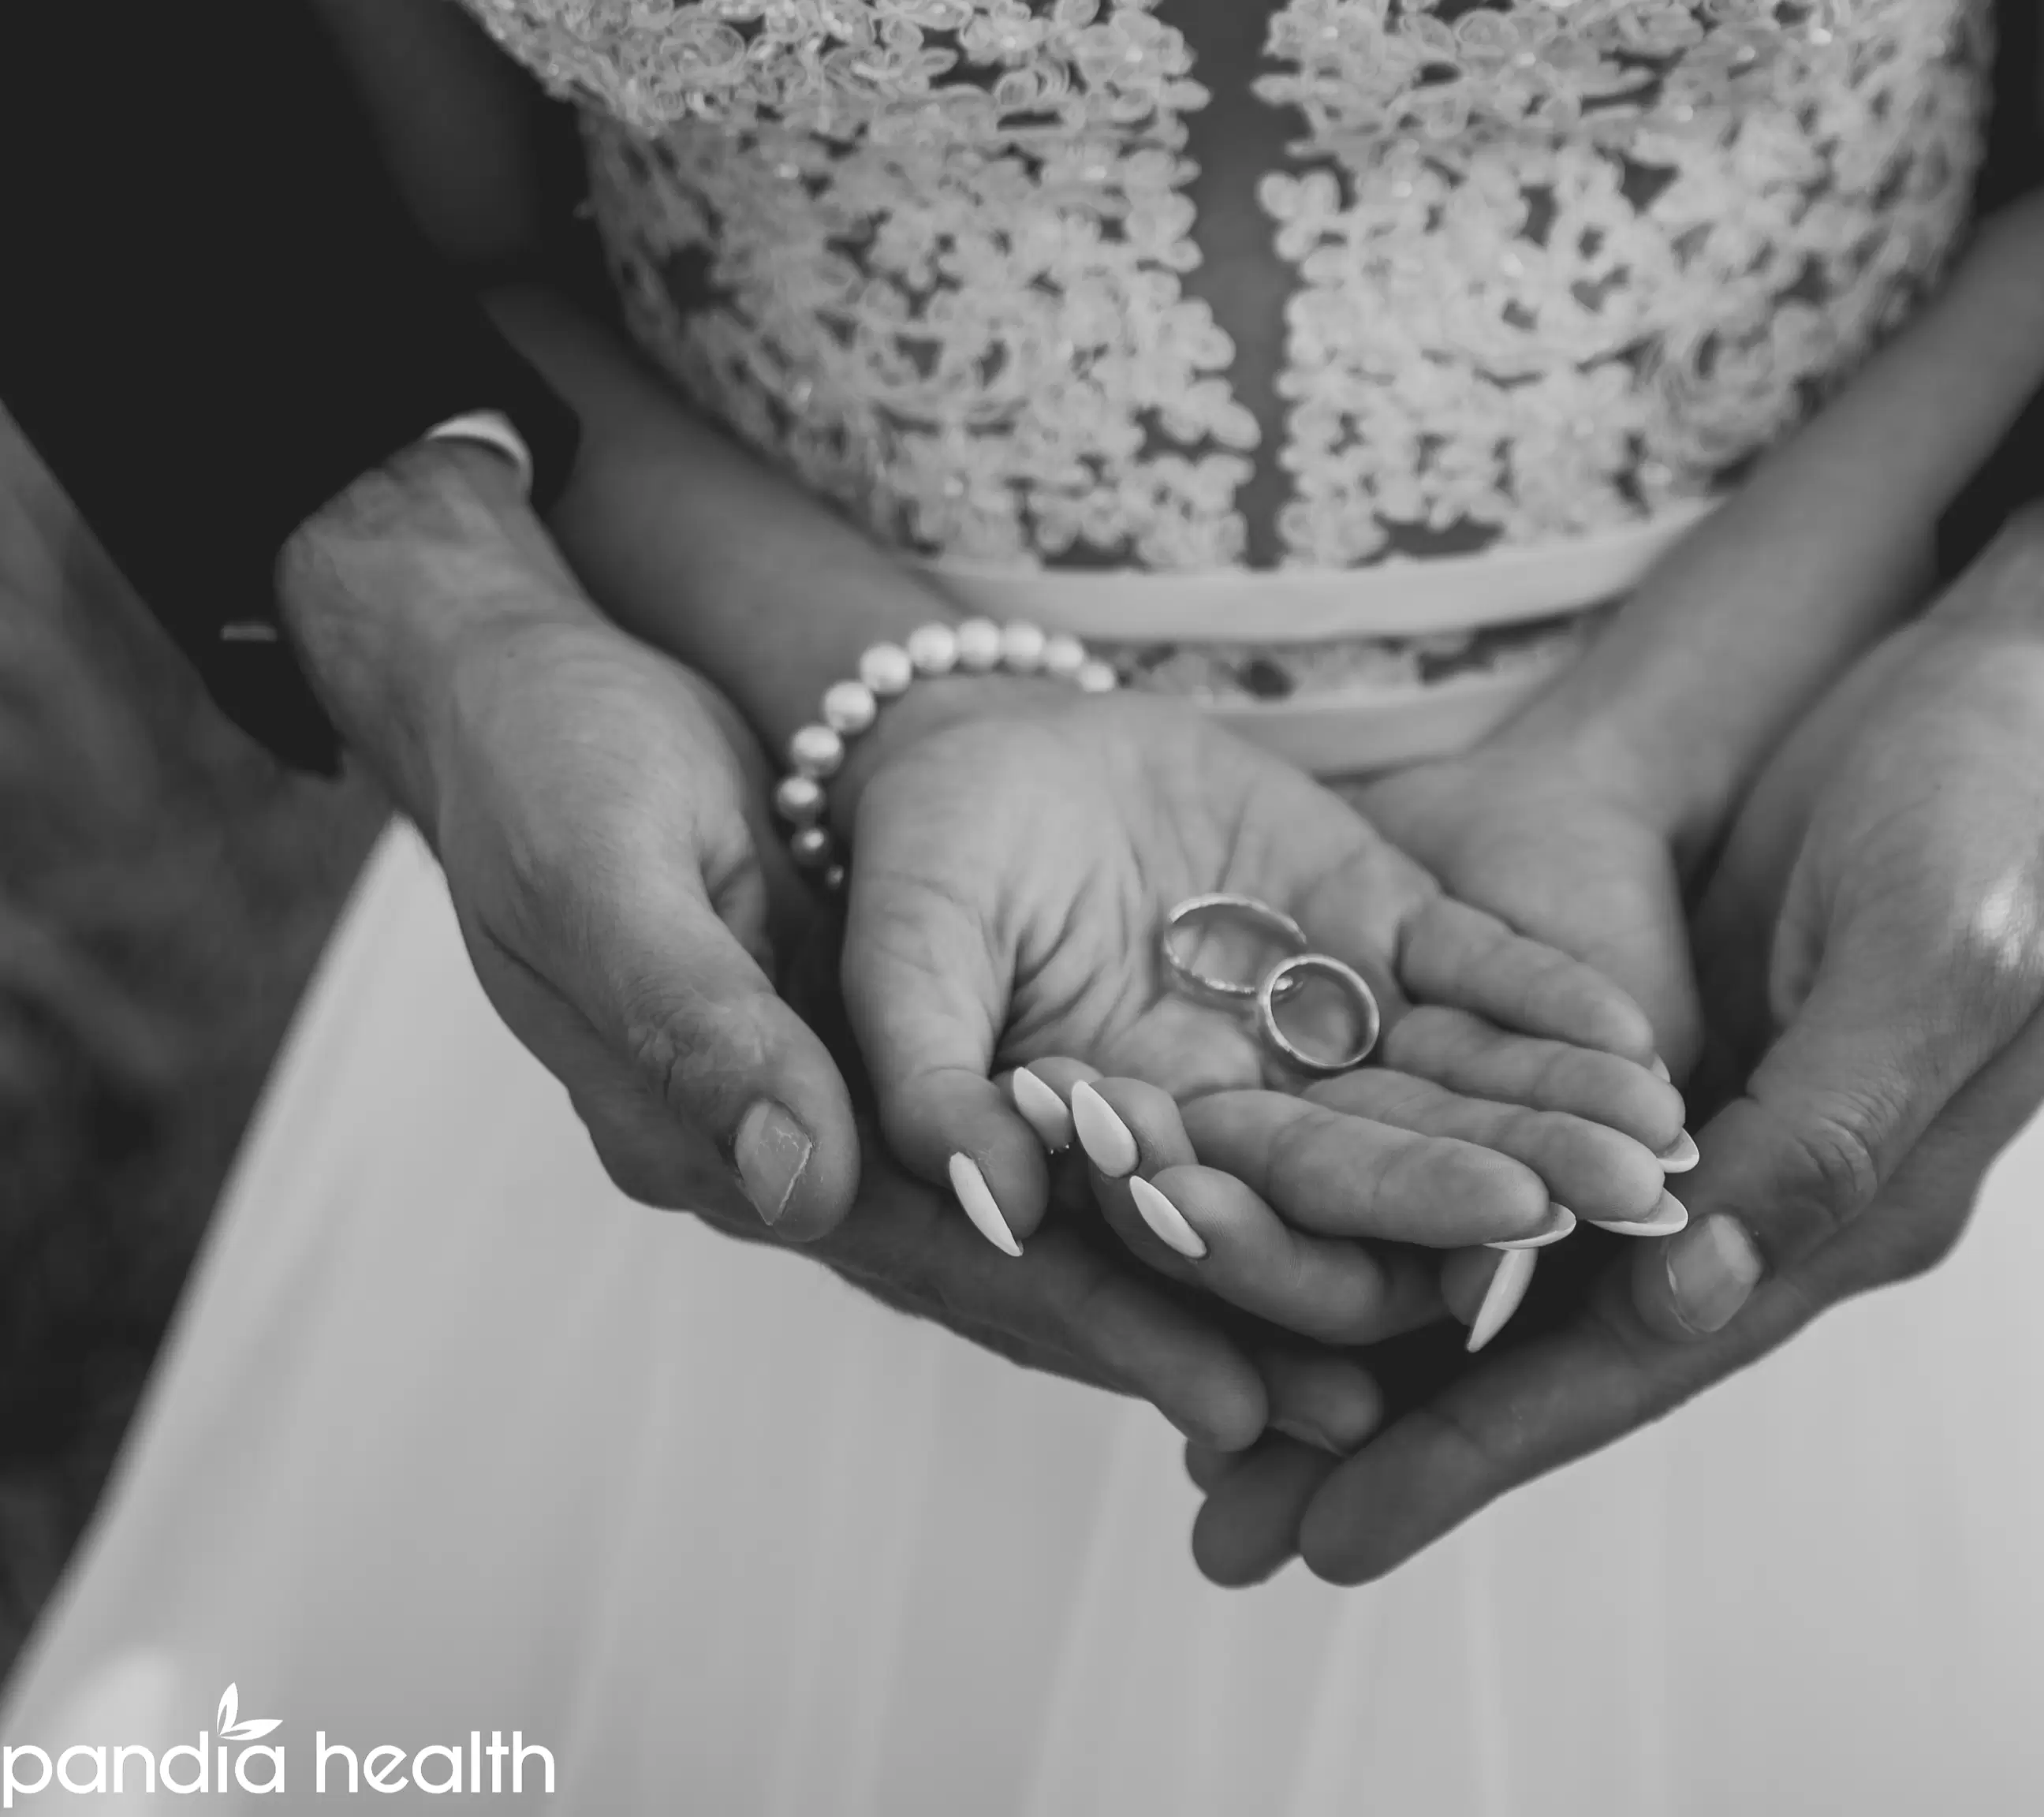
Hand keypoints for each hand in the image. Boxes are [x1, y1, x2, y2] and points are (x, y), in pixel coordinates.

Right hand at [275, 442, 1279, 1443]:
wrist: (524, 701)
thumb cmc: (554, 773)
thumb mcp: (610, 873)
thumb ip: (704, 1026)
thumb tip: (803, 1182)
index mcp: (711, 1140)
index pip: (928, 1252)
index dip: (1084, 1320)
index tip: (1229, 1392)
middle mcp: (790, 1156)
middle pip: (1011, 1271)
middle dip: (1177, 1339)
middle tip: (1344, 1418)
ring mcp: (839, 1110)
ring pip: (1042, 1221)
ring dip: (1192, 1283)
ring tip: (1352, 1353)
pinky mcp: (888, 1049)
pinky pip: (1040, 1137)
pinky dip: (1151, 1177)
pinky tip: (1270, 1206)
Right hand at [831, 681, 1687, 1346]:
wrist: (984, 740)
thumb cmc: (922, 858)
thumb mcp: (904, 957)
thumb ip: (930, 1077)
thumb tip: (986, 1197)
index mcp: (1133, 1153)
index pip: (1234, 1235)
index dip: (1322, 1267)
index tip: (1430, 1287)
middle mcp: (1247, 1112)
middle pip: (1373, 1175)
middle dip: (1485, 1197)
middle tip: (1600, 1215)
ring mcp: (1319, 1020)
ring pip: (1451, 1086)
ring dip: (1552, 1116)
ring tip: (1651, 1145)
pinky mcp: (1376, 924)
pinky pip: (1476, 971)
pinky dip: (1550, 998)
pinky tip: (1636, 1036)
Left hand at [1188, 501, 2043, 1581]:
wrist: (2024, 676)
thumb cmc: (1998, 803)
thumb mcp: (1936, 953)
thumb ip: (1829, 1129)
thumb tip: (1689, 1299)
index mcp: (1850, 1203)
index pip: (1641, 1358)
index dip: (1487, 1450)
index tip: (1341, 1538)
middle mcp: (1772, 1191)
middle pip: (1561, 1348)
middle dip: (1402, 1444)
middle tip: (1232, 1537)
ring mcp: (1715, 1122)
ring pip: (1524, 1268)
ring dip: (1384, 1355)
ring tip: (1228, 1438)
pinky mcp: (1669, 1046)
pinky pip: (1520, 1156)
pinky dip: (1416, 1214)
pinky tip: (1311, 1244)